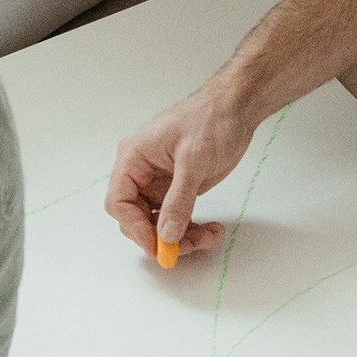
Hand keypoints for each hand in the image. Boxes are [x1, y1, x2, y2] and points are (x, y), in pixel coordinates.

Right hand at [106, 74, 251, 259]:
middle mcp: (142, 172)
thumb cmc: (210, 119)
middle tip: (186, 247)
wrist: (236, 108)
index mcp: (133, 158)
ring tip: (208, 238)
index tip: (157, 246)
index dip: (135, 228)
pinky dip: (191, 228)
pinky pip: (177, 217)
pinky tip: (211, 229)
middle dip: (161, 236)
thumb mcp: (193, 160)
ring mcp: (160, 182)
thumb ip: (179, 200)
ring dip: (181, 237)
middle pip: (137, 218)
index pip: (119, 202)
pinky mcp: (178, 188)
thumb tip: (166, 233)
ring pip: (159, 222)